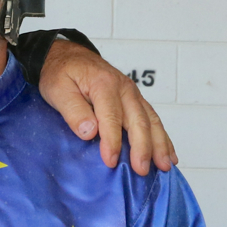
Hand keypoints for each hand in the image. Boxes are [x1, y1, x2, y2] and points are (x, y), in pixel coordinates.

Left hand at [38, 39, 176, 174]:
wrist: (67, 56)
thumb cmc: (61, 73)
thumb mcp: (57, 89)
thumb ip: (73, 111)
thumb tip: (90, 131)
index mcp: (104, 84)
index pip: (111, 117)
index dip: (112, 141)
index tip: (110, 161)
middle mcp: (123, 88)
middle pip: (138, 120)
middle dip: (142, 147)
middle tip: (142, 170)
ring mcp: (132, 94)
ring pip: (151, 120)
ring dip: (159, 144)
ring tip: (164, 166)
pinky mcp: (134, 100)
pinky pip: (152, 119)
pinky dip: (162, 137)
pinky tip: (168, 154)